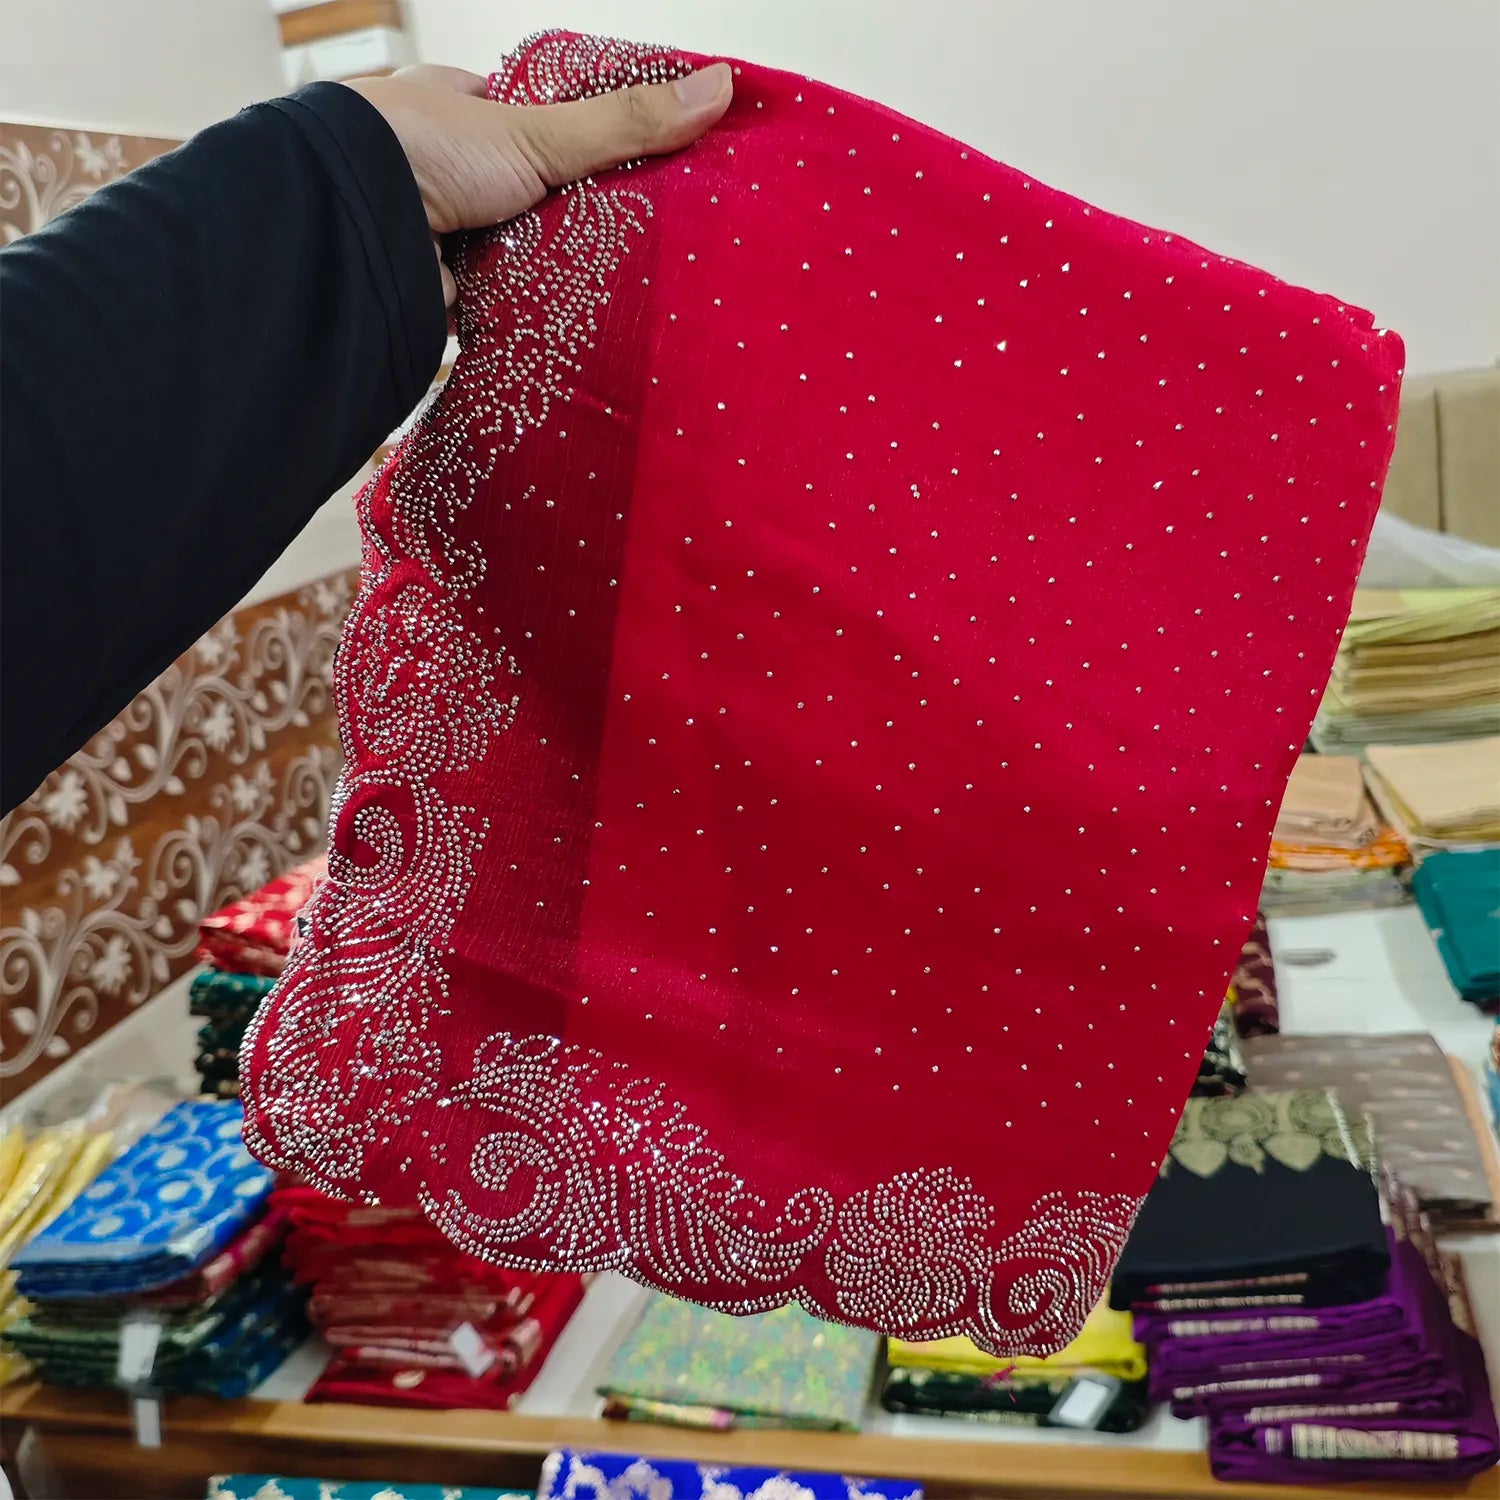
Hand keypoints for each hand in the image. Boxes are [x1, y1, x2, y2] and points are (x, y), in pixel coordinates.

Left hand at [346, 62, 732, 306]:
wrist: (350, 229)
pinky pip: (488, 307)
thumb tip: (721, 86)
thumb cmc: (425, 153)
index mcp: (448, 110)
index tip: (623, 170)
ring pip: (505, 255)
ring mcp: (430, 232)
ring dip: (540, 274)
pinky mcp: (431, 292)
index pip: (524, 123)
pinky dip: (516, 316)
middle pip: (520, 196)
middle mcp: (433, 168)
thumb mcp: (539, 131)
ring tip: (609, 291)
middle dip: (561, 221)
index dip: (571, 146)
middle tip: (629, 242)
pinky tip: (562, 327)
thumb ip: (624, 122)